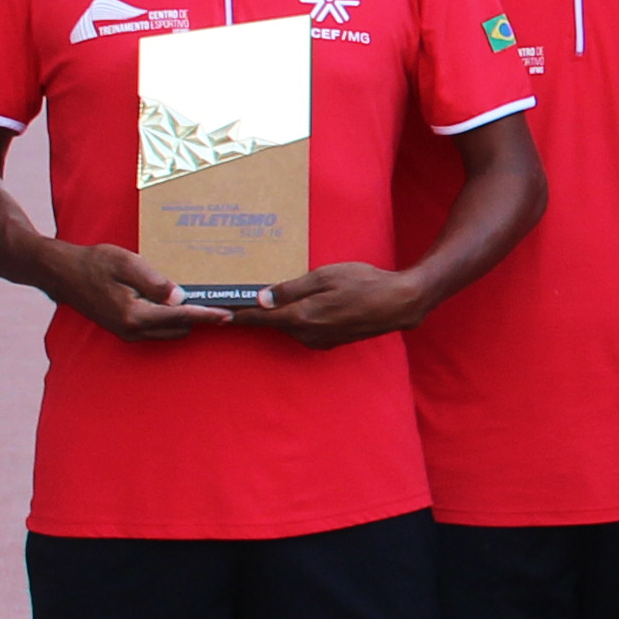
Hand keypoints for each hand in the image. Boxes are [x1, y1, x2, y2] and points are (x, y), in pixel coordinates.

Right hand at [41, 241, 229, 341]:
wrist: (61, 272)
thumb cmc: (93, 263)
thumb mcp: (126, 263)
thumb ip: (155, 282)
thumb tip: (180, 298)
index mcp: (135, 315)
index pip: (181, 317)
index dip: (207, 315)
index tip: (228, 314)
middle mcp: (132, 330)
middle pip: (180, 328)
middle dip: (198, 317)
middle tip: (216, 300)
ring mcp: (127, 333)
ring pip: (169, 331)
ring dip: (183, 319)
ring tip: (197, 299)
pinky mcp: (124, 330)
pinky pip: (156, 329)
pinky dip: (169, 319)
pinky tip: (173, 302)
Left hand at [229, 262, 427, 349]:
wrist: (401, 303)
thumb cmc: (365, 283)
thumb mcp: (325, 277)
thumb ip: (291, 289)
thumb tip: (261, 299)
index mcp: (301, 317)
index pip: (259, 318)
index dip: (238, 315)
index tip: (217, 314)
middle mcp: (307, 334)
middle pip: (274, 323)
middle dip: (262, 312)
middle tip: (248, 295)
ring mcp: (320, 341)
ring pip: (291, 326)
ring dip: (285, 314)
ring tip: (284, 297)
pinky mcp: (331, 342)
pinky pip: (306, 330)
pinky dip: (302, 319)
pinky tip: (313, 304)